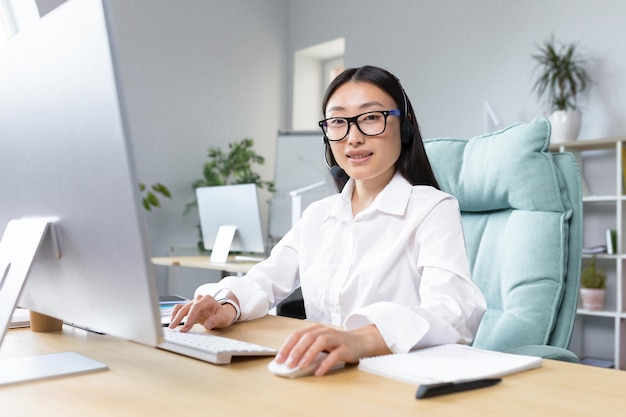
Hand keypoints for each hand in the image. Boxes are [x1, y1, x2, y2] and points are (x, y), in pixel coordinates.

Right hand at [169, 294, 237, 331]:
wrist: (223, 313)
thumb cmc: (224, 315)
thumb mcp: (223, 317)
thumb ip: (216, 320)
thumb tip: (207, 324)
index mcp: (207, 300)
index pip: (196, 307)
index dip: (190, 316)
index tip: (186, 325)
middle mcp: (199, 300)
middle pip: (187, 307)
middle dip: (179, 318)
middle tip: (174, 327)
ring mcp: (194, 303)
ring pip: (182, 308)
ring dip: (175, 316)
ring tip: (172, 326)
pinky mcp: (190, 308)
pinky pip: (180, 308)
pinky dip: (175, 314)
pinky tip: (172, 321)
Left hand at [274, 323, 390, 376]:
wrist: (360, 341)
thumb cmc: (336, 344)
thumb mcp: (320, 343)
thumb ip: (306, 349)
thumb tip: (288, 361)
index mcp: (316, 329)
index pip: (297, 335)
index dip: (287, 346)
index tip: (279, 359)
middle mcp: (325, 331)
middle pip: (308, 337)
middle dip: (296, 350)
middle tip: (288, 364)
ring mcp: (336, 339)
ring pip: (321, 342)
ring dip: (309, 354)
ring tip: (301, 366)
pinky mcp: (346, 348)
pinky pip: (335, 355)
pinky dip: (326, 363)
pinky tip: (318, 372)